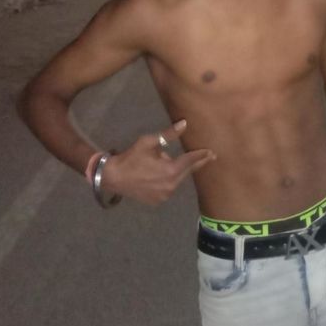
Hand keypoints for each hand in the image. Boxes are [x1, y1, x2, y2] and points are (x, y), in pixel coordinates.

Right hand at [101, 119, 215, 205]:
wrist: (113, 177)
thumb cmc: (131, 158)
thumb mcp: (149, 142)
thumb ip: (168, 135)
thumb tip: (184, 124)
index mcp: (171, 170)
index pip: (191, 161)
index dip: (201, 155)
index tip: (212, 152)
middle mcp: (171, 185)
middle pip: (187, 171)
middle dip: (195, 163)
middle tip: (209, 157)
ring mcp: (165, 195)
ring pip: (177, 180)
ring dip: (177, 172)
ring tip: (166, 163)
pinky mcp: (158, 200)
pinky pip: (169, 188)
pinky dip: (168, 181)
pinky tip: (159, 176)